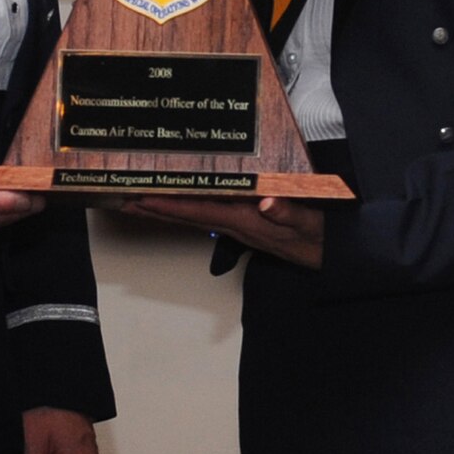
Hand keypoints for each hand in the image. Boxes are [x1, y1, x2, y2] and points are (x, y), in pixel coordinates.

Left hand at [122, 194, 323, 269]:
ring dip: (165, 209)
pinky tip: (176, 202)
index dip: (169, 205)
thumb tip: (267, 202)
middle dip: (155, 209)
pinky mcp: (244, 224)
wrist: (330, 255)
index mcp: (246, 222)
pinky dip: (186, 208)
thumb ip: (289, 213)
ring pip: (193, 216)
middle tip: (123, 198)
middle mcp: (236, 225)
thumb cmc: (319, 236)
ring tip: (138, 200)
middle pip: (186, 216)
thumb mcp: (309, 223)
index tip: (142, 198)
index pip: (199, 212)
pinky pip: (207, 215)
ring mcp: (238, 226)